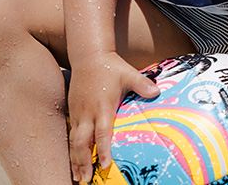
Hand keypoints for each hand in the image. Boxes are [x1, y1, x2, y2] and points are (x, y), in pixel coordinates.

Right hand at [67, 51, 159, 182]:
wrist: (88, 55)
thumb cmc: (110, 66)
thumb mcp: (128, 73)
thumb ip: (142, 83)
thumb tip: (157, 92)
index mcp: (102, 106)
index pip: (102, 132)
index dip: (103, 149)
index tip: (106, 164)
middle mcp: (87, 112)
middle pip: (82, 142)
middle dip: (83, 162)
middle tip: (86, 180)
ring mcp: (78, 112)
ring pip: (73, 141)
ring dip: (75, 160)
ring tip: (78, 178)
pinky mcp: (72, 110)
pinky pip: (70, 133)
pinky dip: (71, 149)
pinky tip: (73, 160)